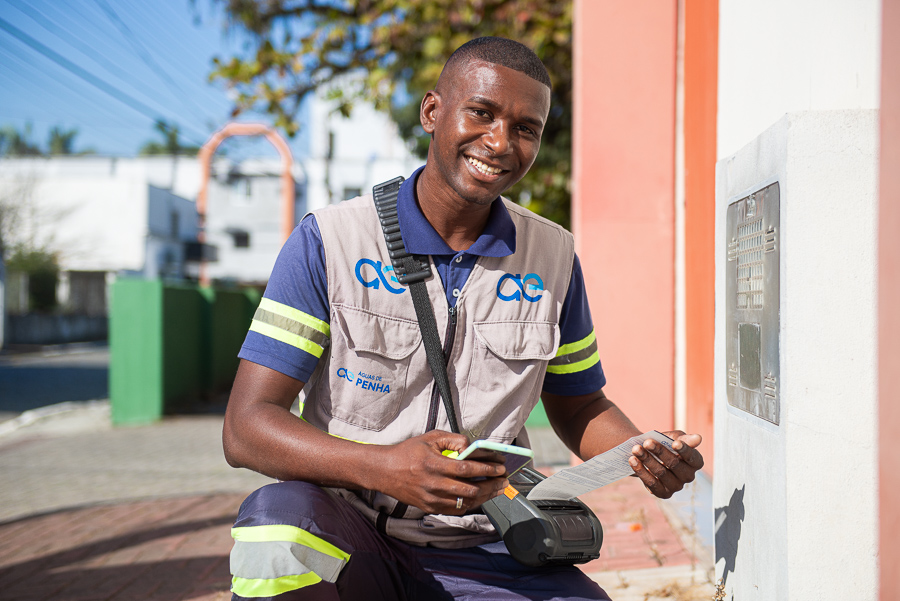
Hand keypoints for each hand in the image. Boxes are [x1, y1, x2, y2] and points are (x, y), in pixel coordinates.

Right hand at [375, 431, 508, 514]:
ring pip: (465, 503)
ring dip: (484, 497)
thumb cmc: (409, 452)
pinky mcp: (430, 508)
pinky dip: (470, 504)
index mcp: (433, 464)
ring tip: (496, 489)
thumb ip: (454, 440)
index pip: (466, 469)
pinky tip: (479, 496)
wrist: (385, 471)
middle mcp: (433, 484)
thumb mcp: (430, 438)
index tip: (500, 467)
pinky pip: (456, 510)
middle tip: (503, 479)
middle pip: (469, 490)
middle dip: (491, 485)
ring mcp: (431, 499)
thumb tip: (472, 447)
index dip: (486, 469)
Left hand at [628, 431, 702, 498]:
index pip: (692, 457)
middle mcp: (688, 476)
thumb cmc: (664, 444)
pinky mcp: (664, 493)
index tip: (674, 443)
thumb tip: (698, 438)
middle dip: (660, 452)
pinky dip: (641, 471)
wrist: (647, 453)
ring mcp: (676, 486)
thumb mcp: (673, 438)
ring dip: (647, 460)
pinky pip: (652, 484)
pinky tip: (632, 460)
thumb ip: (684, 439)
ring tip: (635, 449)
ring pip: (661, 473)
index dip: (684, 450)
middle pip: (674, 464)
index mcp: (695, 462)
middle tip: (646, 442)